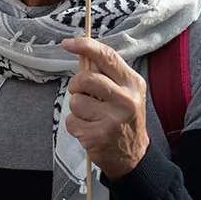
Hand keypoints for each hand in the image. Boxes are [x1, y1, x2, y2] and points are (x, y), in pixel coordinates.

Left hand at [63, 35, 147, 180]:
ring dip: (77, 109)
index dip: (85, 45)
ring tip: (92, 117)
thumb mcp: (126, 92)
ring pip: (75, 101)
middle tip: (83, 94)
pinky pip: (71, 121)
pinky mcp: (99, 136)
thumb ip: (107, 74)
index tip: (67, 43)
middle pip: (85, 78)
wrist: (133, 156)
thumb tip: (82, 52)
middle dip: (76, 85)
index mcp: (133, 83)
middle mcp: (126, 100)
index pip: (107, 56)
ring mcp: (113, 119)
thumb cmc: (123, 118)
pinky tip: (90, 130)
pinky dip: (75, 125)